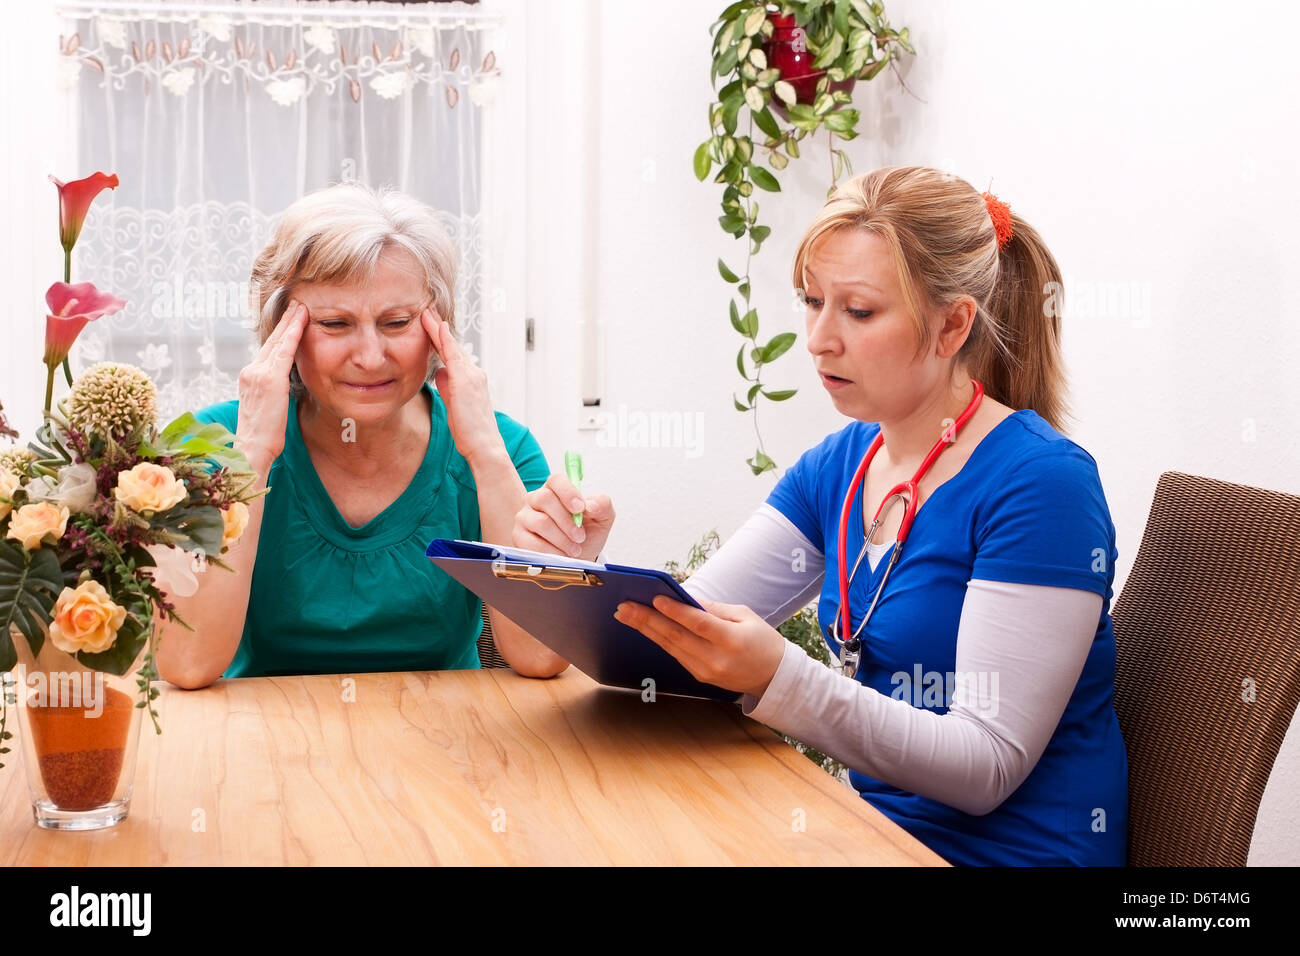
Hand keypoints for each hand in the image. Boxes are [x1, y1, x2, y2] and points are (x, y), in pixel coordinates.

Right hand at [236, 300, 308, 474]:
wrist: (251, 449)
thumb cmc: (262, 437)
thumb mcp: (266, 409)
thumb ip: (272, 393)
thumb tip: (283, 389)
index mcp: (249, 378)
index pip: (267, 350)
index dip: (279, 333)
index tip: (289, 319)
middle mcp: (251, 371)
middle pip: (271, 341)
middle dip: (285, 321)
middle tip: (296, 303)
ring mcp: (258, 374)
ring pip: (278, 341)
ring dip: (291, 322)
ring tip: (301, 306)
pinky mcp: (269, 379)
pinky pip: (284, 351)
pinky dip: (293, 333)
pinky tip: (302, 321)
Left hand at [421, 308, 501, 466]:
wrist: (484, 446)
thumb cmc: (470, 431)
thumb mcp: (455, 405)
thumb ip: (449, 386)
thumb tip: (440, 372)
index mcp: (472, 380)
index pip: (453, 355)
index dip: (442, 339)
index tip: (431, 324)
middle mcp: (475, 373)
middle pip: (453, 346)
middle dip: (439, 328)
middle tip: (427, 310)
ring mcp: (472, 376)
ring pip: (452, 347)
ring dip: (438, 328)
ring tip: (426, 312)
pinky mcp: (466, 381)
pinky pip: (453, 355)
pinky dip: (445, 339)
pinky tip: (437, 327)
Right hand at [513, 473, 613, 561]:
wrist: (577, 558)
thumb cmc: (587, 534)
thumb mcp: (602, 519)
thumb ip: (602, 505)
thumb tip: (591, 505)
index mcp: (556, 489)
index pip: (556, 480)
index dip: (568, 492)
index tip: (580, 508)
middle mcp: (536, 499)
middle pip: (545, 499)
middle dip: (566, 521)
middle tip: (580, 537)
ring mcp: (525, 517)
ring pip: (540, 522)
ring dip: (561, 539)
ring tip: (574, 549)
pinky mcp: (519, 536)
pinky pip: (532, 543)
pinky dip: (551, 552)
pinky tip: (561, 556)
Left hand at [613, 597, 785, 697]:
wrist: (773, 677)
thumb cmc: (762, 641)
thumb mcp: (745, 616)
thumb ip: (714, 609)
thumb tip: (685, 598)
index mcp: (731, 641)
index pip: (698, 624)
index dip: (675, 611)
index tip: (654, 598)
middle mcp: (716, 659)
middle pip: (676, 637)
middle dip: (647, 620)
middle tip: (624, 606)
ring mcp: (705, 671)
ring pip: (670, 647)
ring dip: (645, 630)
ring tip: (625, 615)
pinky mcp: (699, 676)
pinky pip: (675, 655)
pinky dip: (658, 639)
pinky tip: (644, 627)